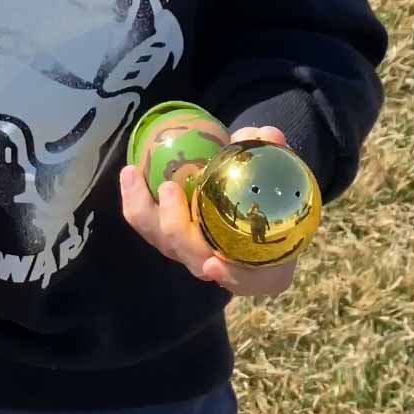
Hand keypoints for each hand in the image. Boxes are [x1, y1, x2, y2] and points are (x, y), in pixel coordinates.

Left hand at [120, 125, 298, 299]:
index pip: (243, 278)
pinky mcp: (169, 235)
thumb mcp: (283, 183)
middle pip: (189, 253)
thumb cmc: (273, 205)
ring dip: (142, 208)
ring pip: (161, 238)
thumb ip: (276, 158)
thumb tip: (268, 135)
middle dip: (174, 226)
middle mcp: (216, 264)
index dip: (229, 275)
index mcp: (254, 265)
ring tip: (132, 173)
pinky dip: (136, 201)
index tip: (214, 264)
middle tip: (169, 188)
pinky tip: (131, 174)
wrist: (257, 214)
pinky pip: (147, 222)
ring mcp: (188, 250)